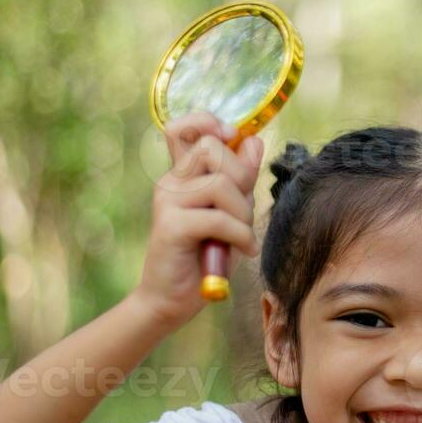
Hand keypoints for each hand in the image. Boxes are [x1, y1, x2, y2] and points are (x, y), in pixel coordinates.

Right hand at [134, 112, 262, 327]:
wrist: (172, 300)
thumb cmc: (206, 256)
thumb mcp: (233, 212)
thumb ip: (241, 180)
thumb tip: (255, 142)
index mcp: (183, 175)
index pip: (183, 127)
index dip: (208, 122)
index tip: (231, 140)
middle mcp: (171, 182)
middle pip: (212, 148)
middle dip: (241, 178)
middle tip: (244, 212)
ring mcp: (167, 201)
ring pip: (220, 183)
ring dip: (243, 213)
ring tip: (242, 237)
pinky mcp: (170, 225)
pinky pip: (218, 219)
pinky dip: (240, 236)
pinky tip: (244, 251)